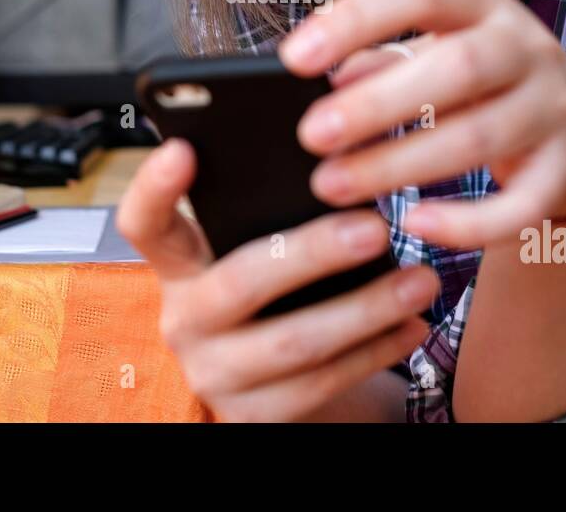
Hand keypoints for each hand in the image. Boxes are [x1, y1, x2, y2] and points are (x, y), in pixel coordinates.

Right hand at [115, 138, 439, 421]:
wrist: (282, 384)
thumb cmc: (282, 292)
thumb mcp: (264, 250)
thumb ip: (277, 213)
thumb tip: (342, 159)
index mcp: (180, 263)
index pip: (144, 222)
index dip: (154, 188)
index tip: (184, 149)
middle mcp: (184, 318)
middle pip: (239, 282)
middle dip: (313, 254)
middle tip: (375, 228)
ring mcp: (212, 373)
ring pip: (293, 342)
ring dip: (367, 310)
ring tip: (421, 281)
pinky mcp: (251, 416)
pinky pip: (320, 384)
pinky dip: (374, 352)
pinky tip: (412, 326)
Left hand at [279, 0, 565, 249]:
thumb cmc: (474, 87)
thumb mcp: (431, 55)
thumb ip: (380, 60)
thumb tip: (322, 79)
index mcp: (482, 4)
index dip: (357, 19)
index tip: (294, 58)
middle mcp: (527, 46)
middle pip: (457, 67)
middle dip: (377, 104)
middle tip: (311, 135)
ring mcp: (556, 107)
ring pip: (480, 138)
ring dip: (400, 165)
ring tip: (333, 186)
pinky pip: (520, 204)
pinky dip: (467, 221)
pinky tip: (415, 225)